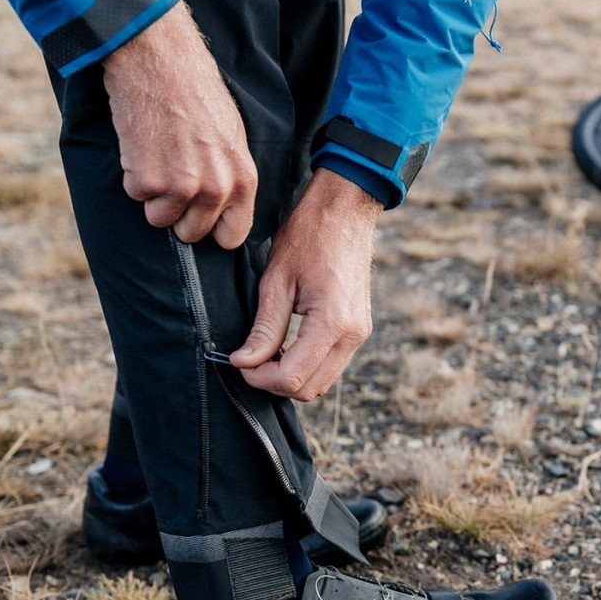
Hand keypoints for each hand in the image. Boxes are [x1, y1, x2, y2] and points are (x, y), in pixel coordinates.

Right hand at [102, 3, 256, 248]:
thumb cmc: (197, 94)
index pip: (233, 235)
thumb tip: (223, 207)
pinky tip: (142, 145)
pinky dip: (132, 175)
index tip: (201, 216)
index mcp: (243, 180)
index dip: (214, 229)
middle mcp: (216, 189)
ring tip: (157, 157)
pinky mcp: (148, 181)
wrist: (160, 62)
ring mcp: (182, 187)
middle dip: (178, 214)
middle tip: (171, 180)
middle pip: (192, 233)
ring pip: (160, 219)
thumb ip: (230, 177)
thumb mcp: (232, 138)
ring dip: (153, 195)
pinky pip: (136, 196)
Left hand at [231, 169, 380, 400]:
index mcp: (332, 323)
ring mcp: (360, 334)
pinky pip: (331, 364)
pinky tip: (286, 345)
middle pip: (309, 389)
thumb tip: (244, 363)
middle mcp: (353, 335)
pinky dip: (306, 365)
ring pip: (322, 382)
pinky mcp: (360, 330)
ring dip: (291, 375)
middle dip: (274, 382)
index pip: (293, 377)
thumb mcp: (277, 281)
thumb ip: (264, 328)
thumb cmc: (309, 236)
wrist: (346, 211)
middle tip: (249, 359)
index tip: (240, 360)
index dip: (260, 378)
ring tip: (266, 351)